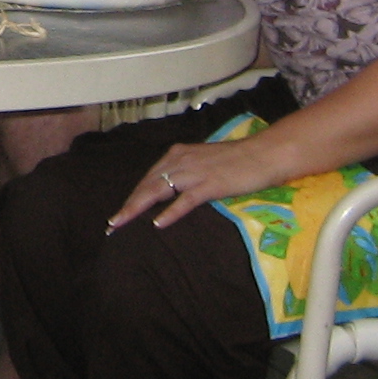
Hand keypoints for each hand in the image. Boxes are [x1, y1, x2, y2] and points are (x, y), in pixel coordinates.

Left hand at [108, 135, 285, 230]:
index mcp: (178, 154)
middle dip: (128, 205)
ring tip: (123, 224)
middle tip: (112, 225)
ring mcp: (195, 171)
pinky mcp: (210, 184)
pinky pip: (185, 200)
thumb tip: (170, 192)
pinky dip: (170, 212)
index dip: (132, 196)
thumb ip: (186, 175)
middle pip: (147, 184)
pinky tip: (158, 224)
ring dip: (138, 208)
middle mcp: (181, 160)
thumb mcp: (204, 164)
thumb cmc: (237, 161)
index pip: (148, 178)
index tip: (119, 214)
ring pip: (159, 190)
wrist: (265, 153)